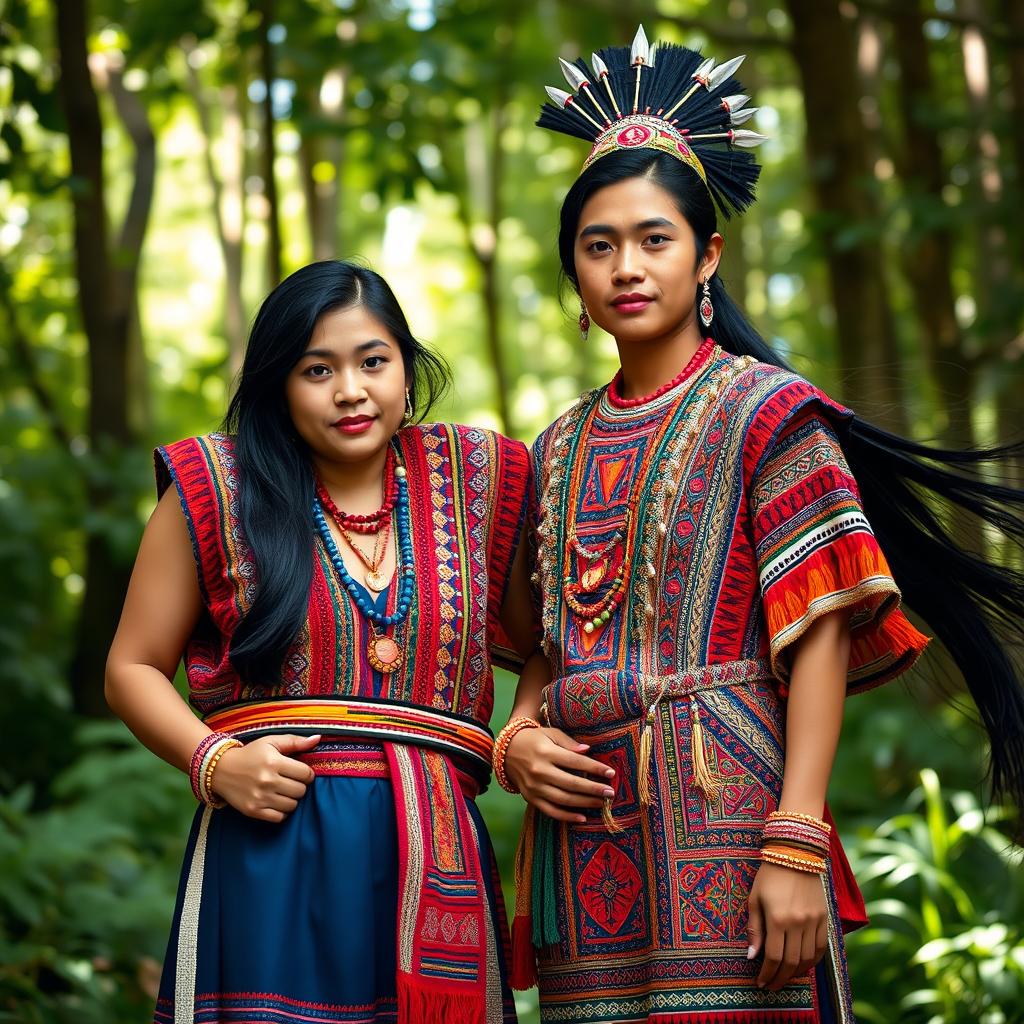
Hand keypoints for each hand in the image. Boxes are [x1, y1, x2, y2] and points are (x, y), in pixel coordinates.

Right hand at [211, 734, 318, 822]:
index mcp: (274, 762)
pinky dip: (281, 811)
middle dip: (299, 786)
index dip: (307, 773)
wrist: (220, 770)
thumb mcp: (271, 742)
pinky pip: (279, 818)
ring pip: (292, 805)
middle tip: (290, 781)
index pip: (306, 774)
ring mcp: (260, 797)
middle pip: (301, 791)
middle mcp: (267, 780)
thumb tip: (318, 739)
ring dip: (291, 798)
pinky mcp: (253, 810)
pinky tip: (276, 801)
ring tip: (282, 790)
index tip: (300, 772)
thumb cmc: (250, 754)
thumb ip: (295, 741)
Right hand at [504, 726, 615, 822]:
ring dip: (584, 803)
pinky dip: (567, 816)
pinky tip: (583, 817)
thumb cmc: (534, 739)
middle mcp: (539, 771)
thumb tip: (588, 751)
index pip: (575, 762)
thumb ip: (569, 743)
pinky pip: (550, 811)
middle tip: (611, 792)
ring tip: (601, 803)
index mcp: (546, 753)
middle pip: (572, 783)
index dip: (595, 768)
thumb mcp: (551, 734)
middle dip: (594, 789)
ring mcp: (534, 787)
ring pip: (563, 799)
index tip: (611, 773)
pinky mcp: (530, 798)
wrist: (506, 751)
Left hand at [746, 863, 827, 990]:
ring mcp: (814, 921)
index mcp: (777, 918)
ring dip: (797, 973)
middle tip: (772, 986)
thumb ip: (755, 929)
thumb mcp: (754, 899)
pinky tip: (803, 965)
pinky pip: (821, 948)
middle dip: (780, 979)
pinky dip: (812, 961)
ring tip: (785, 977)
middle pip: (792, 963)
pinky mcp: (824, 918)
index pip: (774, 957)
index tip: (761, 983)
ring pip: (808, 959)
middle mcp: (798, 923)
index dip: (767, 974)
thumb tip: (752, 957)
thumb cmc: (769, 876)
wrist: (795, 854)